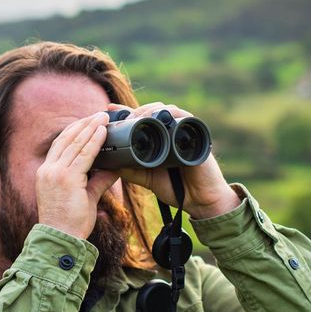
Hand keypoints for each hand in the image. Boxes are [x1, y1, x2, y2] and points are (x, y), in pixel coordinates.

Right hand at [36, 112, 118, 238]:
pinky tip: (104, 132)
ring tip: (103, 117)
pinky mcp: (67, 178)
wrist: (60, 240)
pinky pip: (84, 155)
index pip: (61, 145)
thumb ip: (98, 181)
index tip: (89, 122)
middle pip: (66, 138)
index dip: (75, 130)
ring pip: (76, 143)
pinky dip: (95, 141)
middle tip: (99, 114)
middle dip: (84, 124)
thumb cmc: (70, 223)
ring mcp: (56, 173)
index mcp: (47, 172)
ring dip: (91, 128)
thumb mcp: (85, 197)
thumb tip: (114, 169)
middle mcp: (48, 169)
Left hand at [109, 102, 240, 218]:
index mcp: (162, 139)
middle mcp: (173, 132)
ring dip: (149, 110)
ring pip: (166, 110)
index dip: (127, 112)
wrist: (200, 202)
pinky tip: (158, 117)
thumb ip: (132, 169)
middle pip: (153, 110)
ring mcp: (185, 132)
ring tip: (135, 118)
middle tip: (122, 119)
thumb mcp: (148, 177)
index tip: (110, 109)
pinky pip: (184, 117)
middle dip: (136, 111)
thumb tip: (111, 162)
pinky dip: (170, 114)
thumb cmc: (177, 190)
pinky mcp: (197, 134)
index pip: (143, 118)